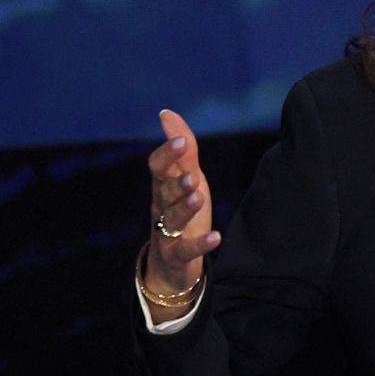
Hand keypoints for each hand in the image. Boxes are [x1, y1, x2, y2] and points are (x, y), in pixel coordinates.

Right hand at [143, 109, 218, 319]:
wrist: (171, 262)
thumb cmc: (181, 210)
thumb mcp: (186, 177)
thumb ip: (183, 150)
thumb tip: (167, 113)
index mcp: (163, 186)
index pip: (158, 167)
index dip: (168, 153)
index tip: (183, 140)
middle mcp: (162, 207)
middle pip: (164, 193)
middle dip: (177, 183)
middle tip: (192, 175)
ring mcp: (167, 233)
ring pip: (173, 219)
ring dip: (185, 208)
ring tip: (199, 197)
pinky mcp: (177, 255)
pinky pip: (186, 250)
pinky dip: (200, 244)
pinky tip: (216, 238)